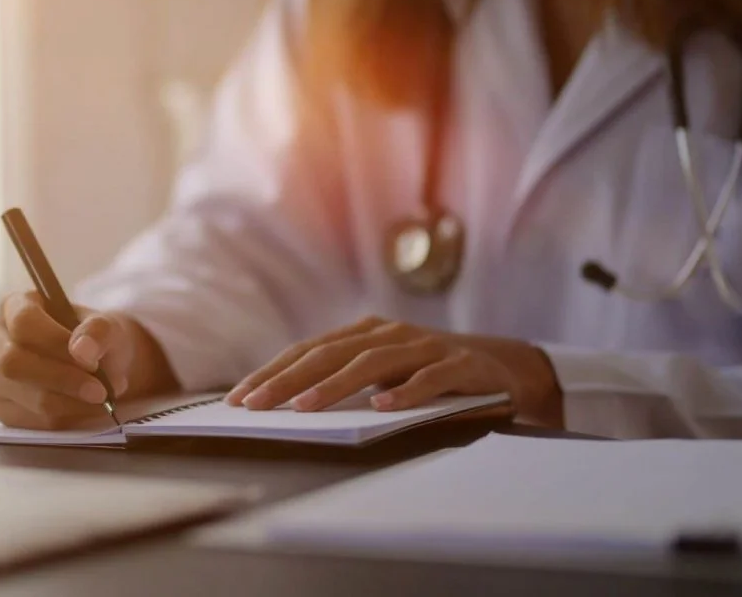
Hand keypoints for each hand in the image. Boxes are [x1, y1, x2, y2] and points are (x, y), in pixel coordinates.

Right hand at [0, 292, 176, 429]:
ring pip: (22, 394)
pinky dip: (62, 418)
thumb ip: (97, 332)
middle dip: (62, 380)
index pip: (23, 322)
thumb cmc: (96, 338)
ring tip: (102, 399)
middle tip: (101, 392)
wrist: (98, 364)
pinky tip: (85, 410)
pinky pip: (27, 419)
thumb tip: (82, 351)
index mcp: (15, 306)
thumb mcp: (106, 326)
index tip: (91, 361)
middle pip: (13, 362)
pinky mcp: (0, 406)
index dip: (56, 342)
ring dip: (68, 402)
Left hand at [224, 316, 562, 426]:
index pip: (308, 351)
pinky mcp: (459, 367)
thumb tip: (285, 404)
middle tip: (255, 405)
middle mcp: (390, 333)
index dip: (272, 372)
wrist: (502, 366)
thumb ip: (343, 379)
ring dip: (335, 385)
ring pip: (372, 363)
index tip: (239, 398)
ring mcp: (425, 347)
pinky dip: (405, 392)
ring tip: (304, 408)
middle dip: (287, 379)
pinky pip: (428, 379)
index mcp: (365, 333)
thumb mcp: (382, 372)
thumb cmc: (427, 373)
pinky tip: (383, 408)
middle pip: (330, 353)